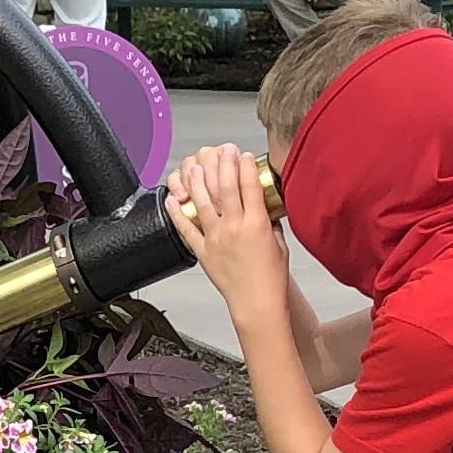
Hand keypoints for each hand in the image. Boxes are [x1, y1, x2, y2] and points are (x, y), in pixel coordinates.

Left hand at [163, 142, 288, 323]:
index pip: (250, 185)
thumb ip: (271, 221)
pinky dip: (177, 213)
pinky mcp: (203, 251)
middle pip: (226, 187)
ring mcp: (216, 238)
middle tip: (222, 150)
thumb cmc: (271, 277)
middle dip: (224, 163)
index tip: (244, 155)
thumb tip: (265, 204)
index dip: (246, 166)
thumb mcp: (279, 243)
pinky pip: (186, 229)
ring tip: (196, 166)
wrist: (257, 303)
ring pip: (203, 202)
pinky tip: (173, 198)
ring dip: (198, 181)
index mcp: (257, 223)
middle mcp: (234, 227)